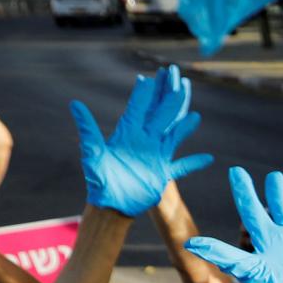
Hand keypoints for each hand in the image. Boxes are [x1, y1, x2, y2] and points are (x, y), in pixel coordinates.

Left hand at [71, 65, 210, 215]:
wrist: (109, 205)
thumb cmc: (98, 179)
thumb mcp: (92, 153)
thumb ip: (88, 129)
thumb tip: (75, 104)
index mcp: (127, 135)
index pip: (138, 109)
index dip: (144, 94)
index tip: (150, 78)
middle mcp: (143, 142)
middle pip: (160, 117)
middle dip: (169, 100)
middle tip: (178, 82)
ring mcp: (154, 157)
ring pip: (173, 137)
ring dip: (184, 127)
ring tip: (195, 115)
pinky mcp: (162, 174)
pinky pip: (181, 167)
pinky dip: (193, 163)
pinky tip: (208, 158)